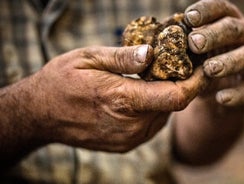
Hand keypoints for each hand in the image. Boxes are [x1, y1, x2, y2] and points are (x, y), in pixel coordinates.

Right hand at [21, 45, 205, 152]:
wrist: (40, 115)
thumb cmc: (61, 81)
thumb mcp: (88, 58)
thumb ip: (123, 58)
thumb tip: (153, 53)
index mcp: (123, 100)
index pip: (176, 96)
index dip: (195, 82)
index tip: (202, 69)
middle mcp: (130, 125)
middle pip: (173, 106)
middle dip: (181, 86)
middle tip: (176, 67)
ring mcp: (128, 139)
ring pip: (163, 116)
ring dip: (166, 98)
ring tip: (155, 80)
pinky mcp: (124, 144)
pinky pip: (151, 126)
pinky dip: (153, 110)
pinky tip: (141, 97)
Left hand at [185, 0, 243, 107]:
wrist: (215, 94)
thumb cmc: (199, 64)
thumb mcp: (190, 52)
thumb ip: (182, 44)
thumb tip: (160, 39)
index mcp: (227, 22)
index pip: (220, 9)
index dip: (206, 11)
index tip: (188, 18)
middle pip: (234, 29)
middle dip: (214, 35)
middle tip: (195, 44)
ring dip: (229, 62)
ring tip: (209, 69)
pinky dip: (237, 94)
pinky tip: (221, 98)